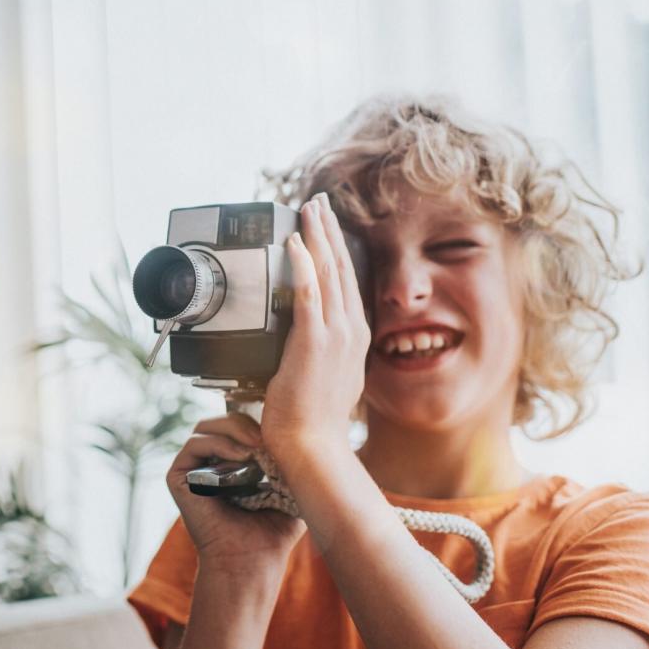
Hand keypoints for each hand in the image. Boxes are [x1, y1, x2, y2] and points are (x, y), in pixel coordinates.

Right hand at [167, 411, 304, 569]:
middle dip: (247, 423)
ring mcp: (191, 469)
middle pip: (221, 420)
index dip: (257, 420)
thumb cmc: (273, 531)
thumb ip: (295, 460)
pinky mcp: (177, 478)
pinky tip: (242, 457)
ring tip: (257, 446)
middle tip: (269, 437)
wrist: (251, 562)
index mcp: (229, 462)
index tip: (282, 429)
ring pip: (206, 427)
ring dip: (234, 430)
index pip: (237, 424)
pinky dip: (219, 444)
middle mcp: (207, 463)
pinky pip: (194, 444)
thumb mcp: (292, 489)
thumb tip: (310, 432)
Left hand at [261, 193, 369, 468]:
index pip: (346, 281)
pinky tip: (295, 242)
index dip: (335, 248)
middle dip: (328, 230)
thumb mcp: (325, 377)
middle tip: (318, 202)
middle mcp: (351, 330)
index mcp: (354, 336)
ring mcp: (335, 335)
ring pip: (328, 272)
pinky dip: (302, 265)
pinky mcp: (314, 343)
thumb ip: (319, 353)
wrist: (313, 447)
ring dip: (317, 236)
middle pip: (341, 268)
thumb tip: (301, 343)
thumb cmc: (311, 420)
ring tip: (308, 209)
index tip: (324, 224)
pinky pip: (309, 294)